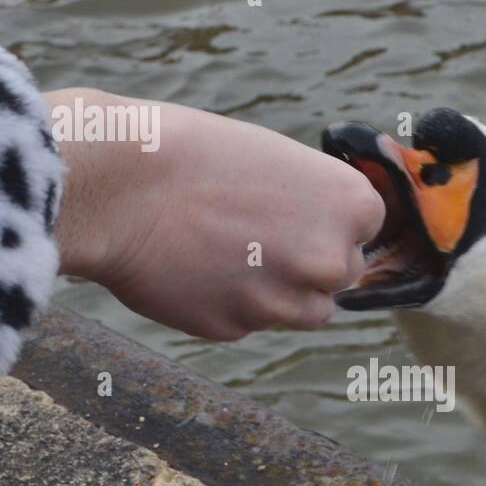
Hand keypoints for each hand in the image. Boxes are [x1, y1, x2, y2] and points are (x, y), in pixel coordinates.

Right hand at [46, 88, 383, 339]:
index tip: (291, 208)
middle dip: (304, 259)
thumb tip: (320, 236)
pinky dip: (224, 301)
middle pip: (337, 274)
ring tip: (222, 249)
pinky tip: (190, 265)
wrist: (118, 186)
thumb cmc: (189, 155)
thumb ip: (308, 204)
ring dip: (274, 290)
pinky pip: (244, 321)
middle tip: (251, 230)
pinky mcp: (233, 330)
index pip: (367, 227)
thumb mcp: (270, 160)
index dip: (327, 219)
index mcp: (348, 205)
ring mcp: (281, 302)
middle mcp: (327, 260)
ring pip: (300, 310)